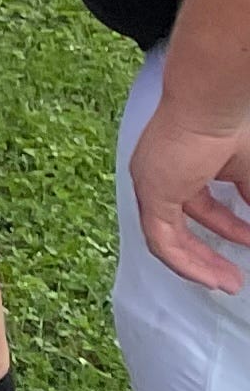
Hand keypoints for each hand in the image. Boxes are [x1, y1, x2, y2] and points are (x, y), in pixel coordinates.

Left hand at [134, 81, 249, 293]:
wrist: (213, 107)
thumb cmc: (232, 131)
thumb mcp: (249, 177)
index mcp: (180, 166)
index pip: (198, 206)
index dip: (226, 228)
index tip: (249, 243)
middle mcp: (159, 175)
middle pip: (179, 225)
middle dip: (208, 254)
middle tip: (233, 278)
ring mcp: (151, 184)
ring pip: (167, 238)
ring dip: (199, 264)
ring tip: (227, 284)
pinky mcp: (150, 194)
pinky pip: (161, 240)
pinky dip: (184, 263)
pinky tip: (208, 278)